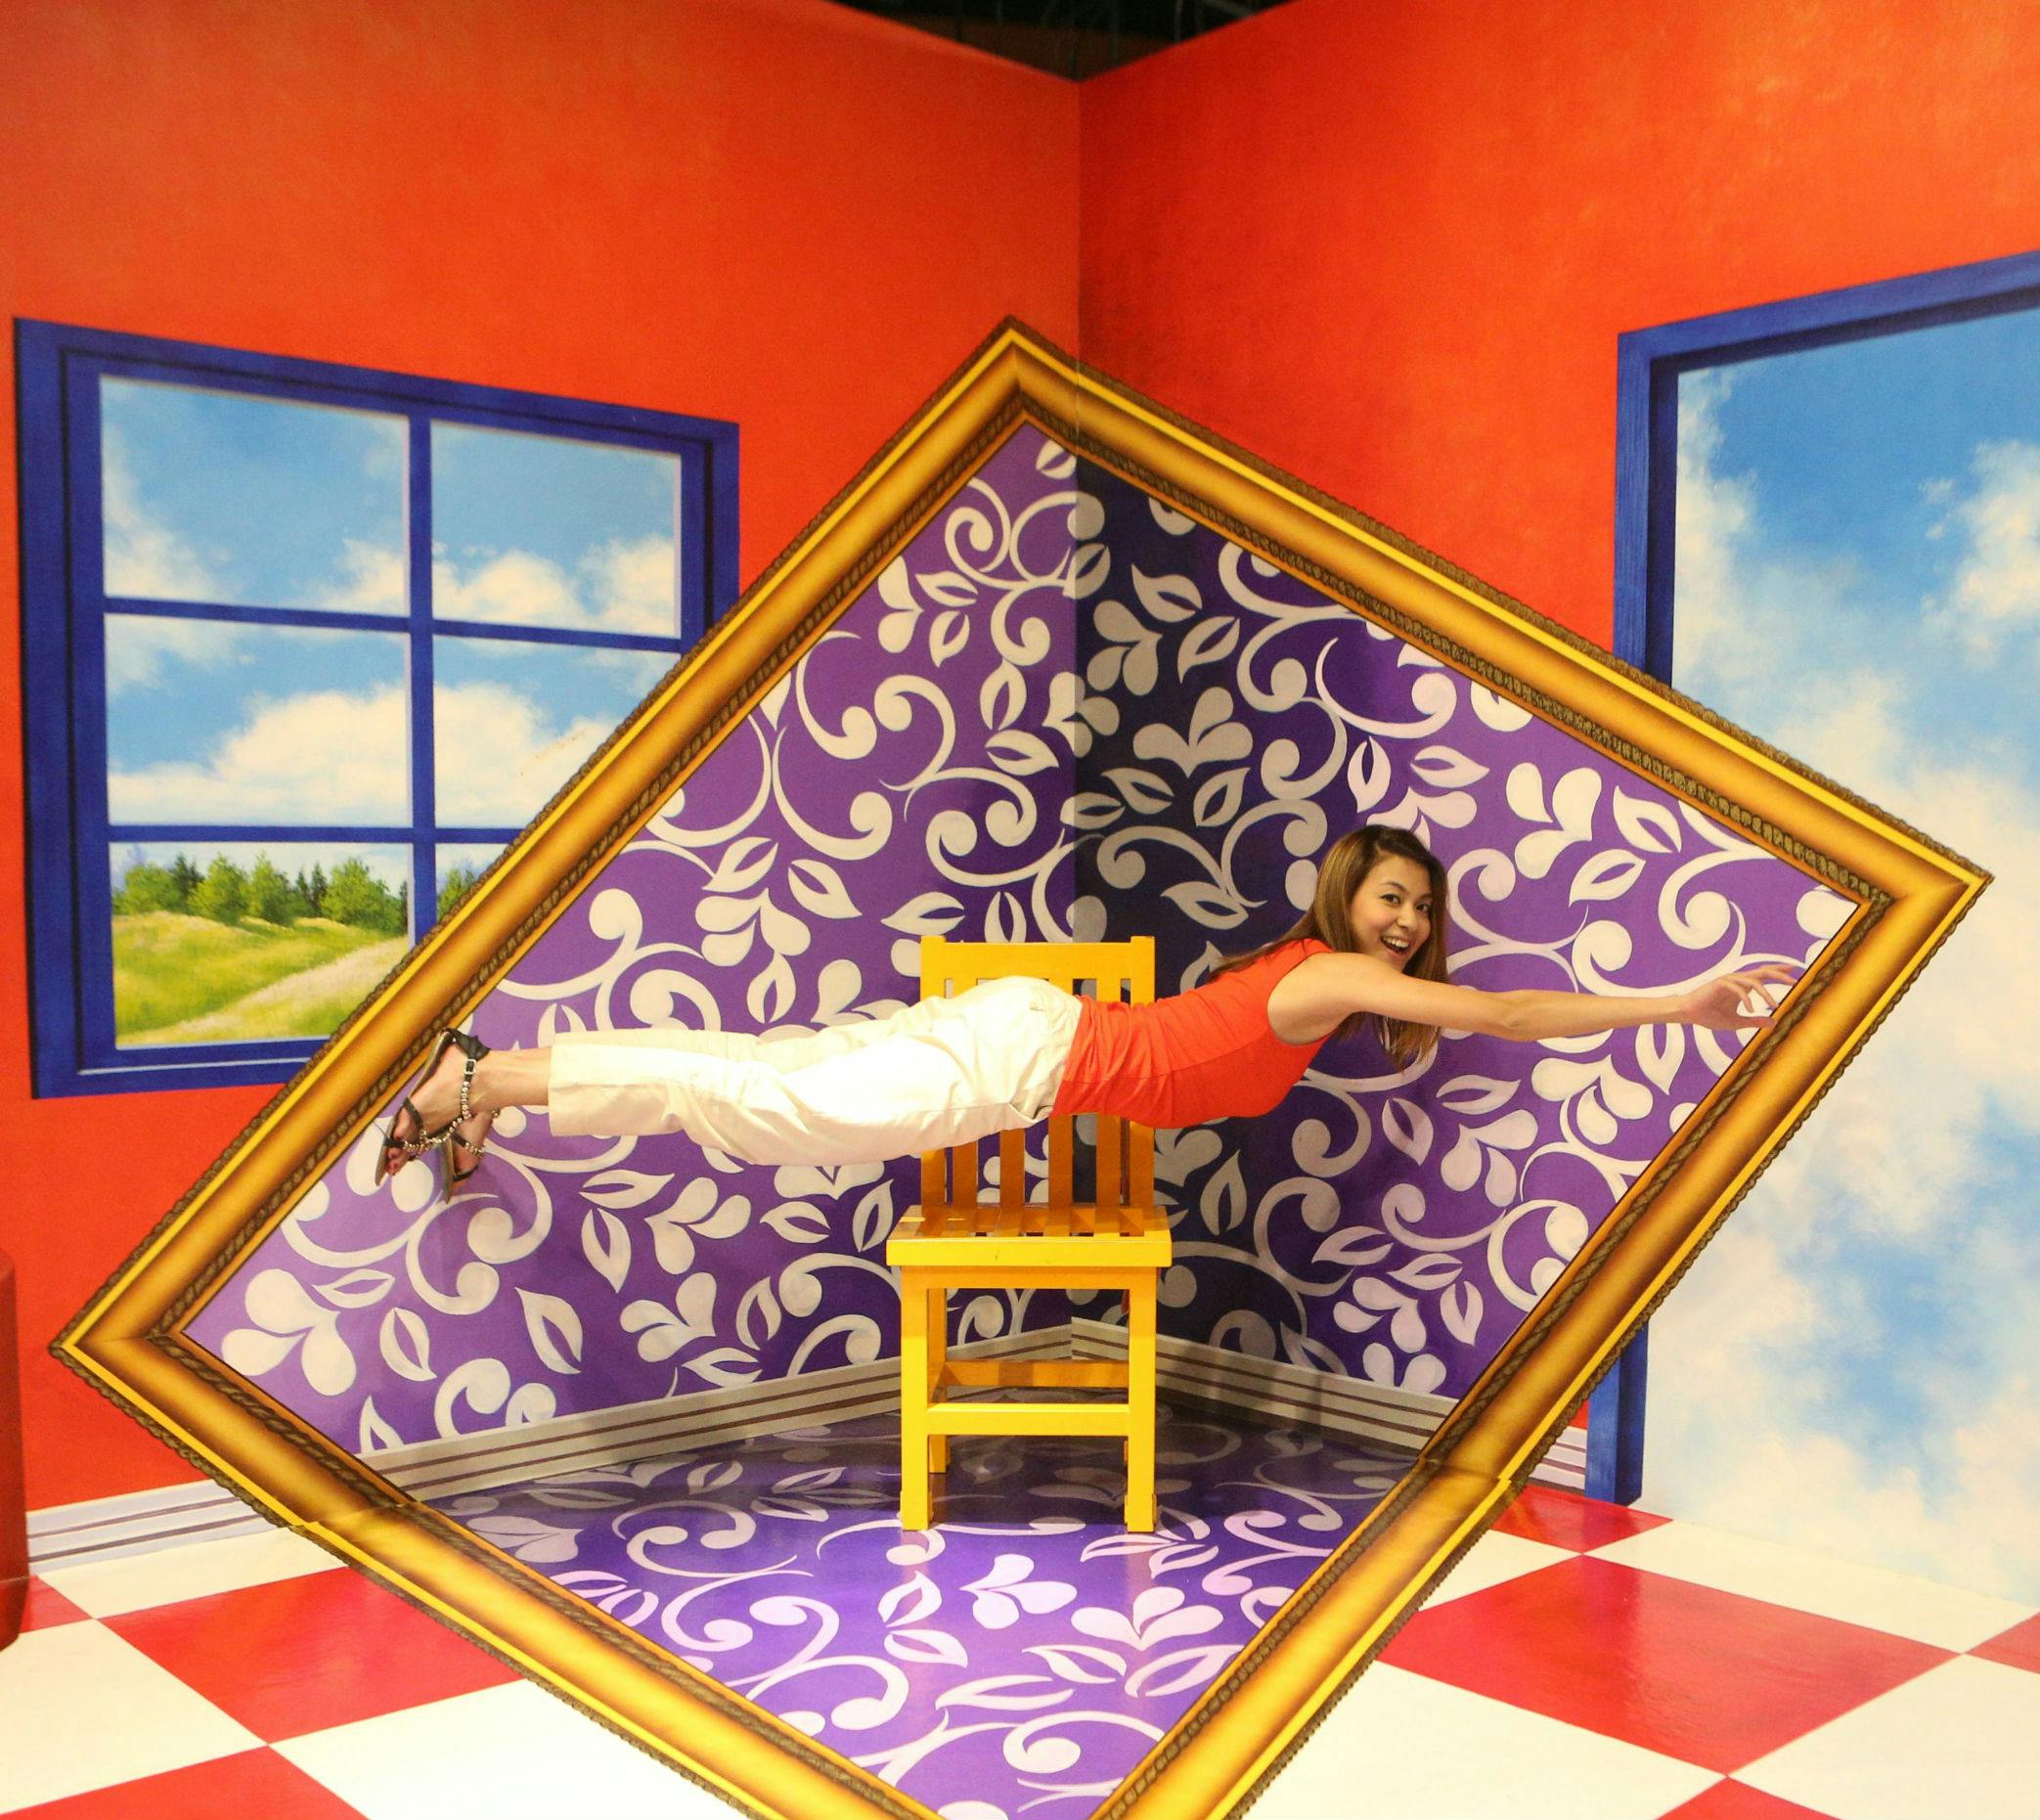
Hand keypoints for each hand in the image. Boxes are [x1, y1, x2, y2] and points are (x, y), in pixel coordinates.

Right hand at [1678, 964, 1798, 1030]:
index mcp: (1742, 986)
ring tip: (1775, 1005)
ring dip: (1766, 993)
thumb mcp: (1737, 1022)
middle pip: (1763, 972)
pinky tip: (1751, 1010)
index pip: (1764, 975)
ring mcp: (1729, 980)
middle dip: (1780, 974)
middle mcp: (1738, 980)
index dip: (1779, 971)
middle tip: (1795, 981)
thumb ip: (1755, 1021)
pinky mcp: (1720, 984)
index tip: (1794, 971)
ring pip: (1753, 981)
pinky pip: (1738, 989)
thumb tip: (1774, 1022)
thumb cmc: (1710, 1016)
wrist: (1689, 1014)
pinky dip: (1746, 999)